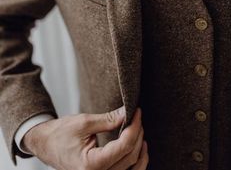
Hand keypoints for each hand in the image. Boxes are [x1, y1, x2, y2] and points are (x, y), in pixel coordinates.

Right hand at [22, 107, 148, 169]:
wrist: (45, 144)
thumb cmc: (60, 133)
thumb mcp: (84, 122)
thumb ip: (108, 119)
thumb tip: (127, 112)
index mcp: (91, 165)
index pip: (124, 146)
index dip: (134, 127)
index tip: (137, 112)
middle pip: (130, 157)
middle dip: (137, 134)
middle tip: (137, 116)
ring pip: (132, 169)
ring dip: (140, 150)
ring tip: (140, 131)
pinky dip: (135, 161)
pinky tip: (138, 147)